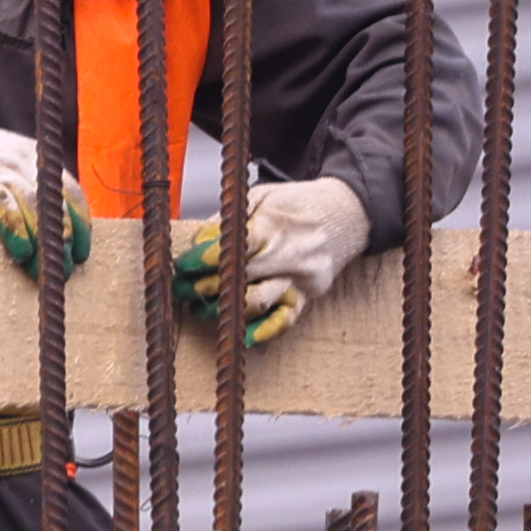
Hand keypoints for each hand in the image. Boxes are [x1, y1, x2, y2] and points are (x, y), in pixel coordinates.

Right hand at [0, 118, 92, 274]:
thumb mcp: (8, 163)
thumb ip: (31, 186)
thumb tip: (56, 232)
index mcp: (36, 157)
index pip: (70, 191)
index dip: (80, 224)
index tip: (82, 252)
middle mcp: (23, 161)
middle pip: (53, 203)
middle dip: (62, 240)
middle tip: (64, 269)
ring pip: (32, 208)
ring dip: (42, 243)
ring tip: (44, 271)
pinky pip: (3, 208)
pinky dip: (15, 231)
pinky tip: (21, 251)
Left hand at [171, 175, 371, 344]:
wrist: (348, 211)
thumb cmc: (298, 204)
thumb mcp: (261, 196)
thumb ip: (229, 220)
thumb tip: (198, 243)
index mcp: (274, 225)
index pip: (232, 248)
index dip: (203, 260)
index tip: (183, 265)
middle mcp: (289, 254)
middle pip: (239, 277)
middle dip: (204, 286)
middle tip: (181, 289)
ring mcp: (301, 278)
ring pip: (258, 302)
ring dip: (224, 309)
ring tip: (200, 307)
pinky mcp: (310, 295)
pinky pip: (285, 320)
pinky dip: (263, 331)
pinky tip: (241, 334)